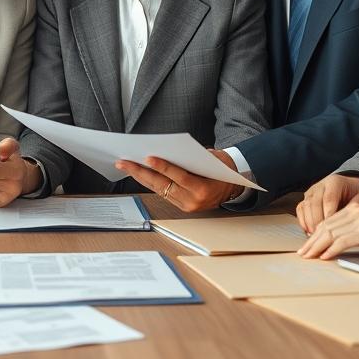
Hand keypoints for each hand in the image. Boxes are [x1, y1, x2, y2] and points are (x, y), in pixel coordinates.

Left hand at [113, 151, 243, 212]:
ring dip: (140, 177)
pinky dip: (150, 182)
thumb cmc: (223, 168)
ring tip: (125, 166)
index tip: (148, 158)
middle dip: (141, 172)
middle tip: (124, 162)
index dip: (163, 167)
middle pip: (162, 185)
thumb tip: (168, 151)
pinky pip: (162, 193)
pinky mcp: (181, 207)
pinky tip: (138, 173)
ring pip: (158, 190)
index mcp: (203, 189)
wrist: (235, 187)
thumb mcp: (213, 159)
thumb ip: (192, 157)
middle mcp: (192, 201)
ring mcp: (186, 206)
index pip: (179, 176)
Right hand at [296, 174, 358, 233]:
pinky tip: (309, 232)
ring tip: (315, 237)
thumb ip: (357, 207)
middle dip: (317, 222)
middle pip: (314, 204)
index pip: (329, 199)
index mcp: (334, 182)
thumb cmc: (357, 193)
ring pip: (305, 207)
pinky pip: (300, 210)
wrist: (350, 186)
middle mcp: (320, 186)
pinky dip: (303, 222)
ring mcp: (311, 192)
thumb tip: (351, 220)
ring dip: (309, 223)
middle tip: (322, 237)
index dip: (328, 215)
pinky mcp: (306, 199)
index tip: (331, 229)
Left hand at [298, 203, 358, 259]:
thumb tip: (332, 246)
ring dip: (317, 247)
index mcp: (356, 209)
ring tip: (309, 257)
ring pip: (332, 234)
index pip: (329, 222)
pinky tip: (325, 257)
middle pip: (327, 227)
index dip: (315, 235)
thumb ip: (353, 233)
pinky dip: (331, 250)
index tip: (307, 247)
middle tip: (302, 254)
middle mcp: (356, 211)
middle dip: (312, 242)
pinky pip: (343, 241)